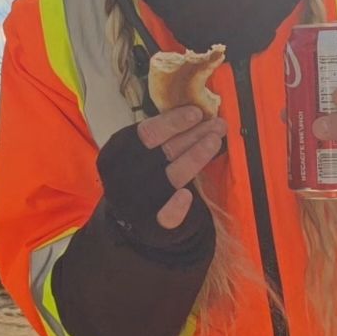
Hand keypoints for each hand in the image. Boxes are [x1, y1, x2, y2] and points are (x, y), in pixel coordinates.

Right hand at [137, 106, 226, 229]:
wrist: (132, 217)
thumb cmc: (142, 172)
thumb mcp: (142, 149)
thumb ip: (162, 134)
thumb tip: (196, 113)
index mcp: (118, 152)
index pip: (147, 132)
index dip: (173, 121)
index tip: (197, 112)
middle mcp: (125, 175)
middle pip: (164, 151)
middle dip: (194, 135)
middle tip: (218, 124)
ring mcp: (138, 199)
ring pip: (172, 176)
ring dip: (196, 157)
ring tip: (216, 141)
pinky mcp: (152, 223)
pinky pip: (165, 216)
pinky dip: (175, 207)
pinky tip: (187, 196)